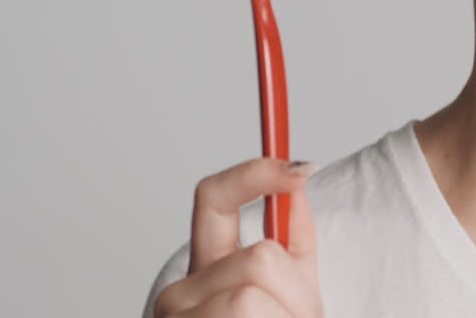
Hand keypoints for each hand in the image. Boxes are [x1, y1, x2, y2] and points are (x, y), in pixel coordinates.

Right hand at [153, 158, 322, 316]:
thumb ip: (296, 239)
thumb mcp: (296, 291)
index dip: (253, 175)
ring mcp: (178, 316)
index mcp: (209, 266)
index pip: (214, 198)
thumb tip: (298, 176)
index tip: (298, 171)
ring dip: (285, 317)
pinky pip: (250, 315)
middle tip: (291, 317)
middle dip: (294, 291)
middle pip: (260, 257)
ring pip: (252, 294)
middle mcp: (182, 290)